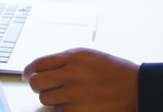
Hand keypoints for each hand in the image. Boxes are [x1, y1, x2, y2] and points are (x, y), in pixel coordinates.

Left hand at [23, 48, 139, 111]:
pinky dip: (63, 109)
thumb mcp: (89, 56)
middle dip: (36, 85)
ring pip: (44, 99)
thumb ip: (65, 60)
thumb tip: (42, 67)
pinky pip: (58, 111)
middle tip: (42, 87)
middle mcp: (71, 74)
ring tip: (64, 96)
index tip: (27, 75)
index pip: (38, 63)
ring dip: (51, 98)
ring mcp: (74, 95)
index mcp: (73, 57)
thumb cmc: (113, 71)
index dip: (29, 70)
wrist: (135, 88)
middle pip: (36, 82)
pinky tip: (74, 104)